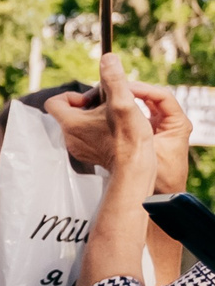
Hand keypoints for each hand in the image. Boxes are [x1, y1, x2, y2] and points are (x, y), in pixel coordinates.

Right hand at [113, 69, 192, 194]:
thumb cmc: (163, 178)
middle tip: (111, 90)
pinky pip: (136, 115)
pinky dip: (123, 111)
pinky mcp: (149, 133)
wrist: (164, 196)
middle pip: (151, 97)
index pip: (162, 95)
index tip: (122, 89)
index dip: (142, 89)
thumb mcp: (149, 153)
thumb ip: (137, 136)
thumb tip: (120, 112)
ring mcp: (160, 126)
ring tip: (107, 98)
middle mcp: (171, 121)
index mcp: (178, 123)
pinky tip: (108, 112)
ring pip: (143, 104)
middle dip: (131, 91)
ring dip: (125, 100)